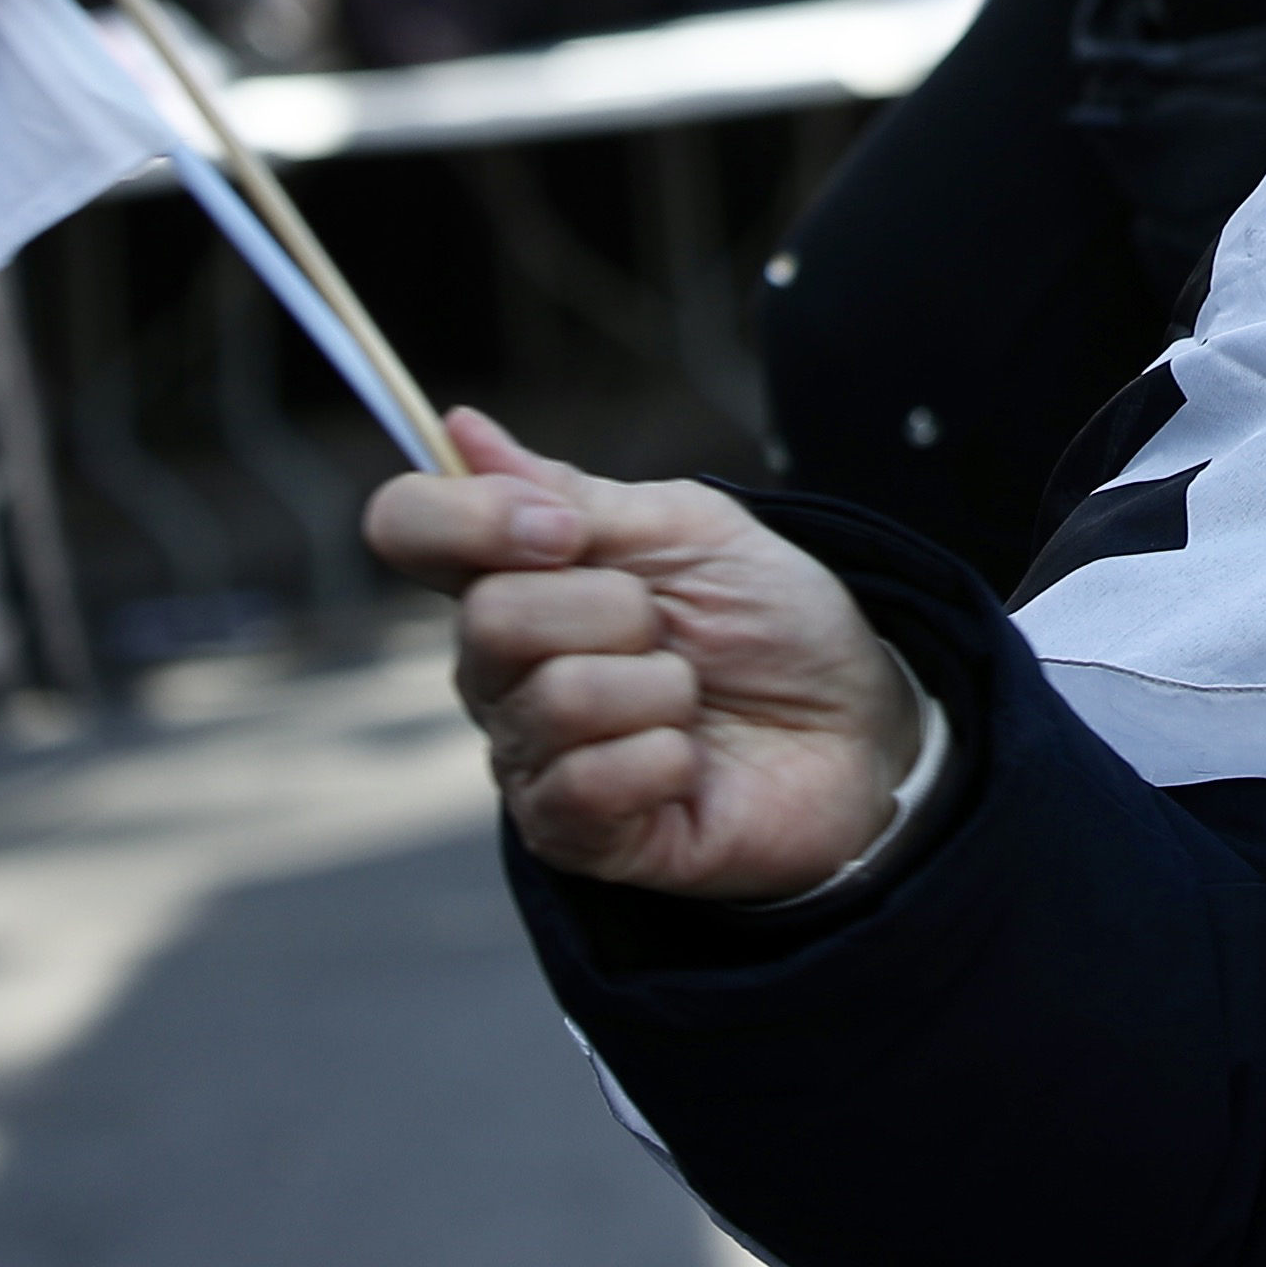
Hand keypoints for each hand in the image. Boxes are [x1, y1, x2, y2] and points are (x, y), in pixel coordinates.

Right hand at [366, 413, 924, 899]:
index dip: (470, 517)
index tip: (564, 530)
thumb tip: (459, 431)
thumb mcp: (688, 530)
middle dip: (618, 610)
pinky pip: (586, 785)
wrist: (858, 724)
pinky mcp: (571, 835)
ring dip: (659, 689)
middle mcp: (499, 669)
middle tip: (670, 632)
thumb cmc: (772, 621)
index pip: (407, 527)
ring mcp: (530, 755)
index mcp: (515, 576)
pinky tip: (688, 763)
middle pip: (490, 618)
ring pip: (555, 698)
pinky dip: (665, 759)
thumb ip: (569, 494)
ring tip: (690, 702)